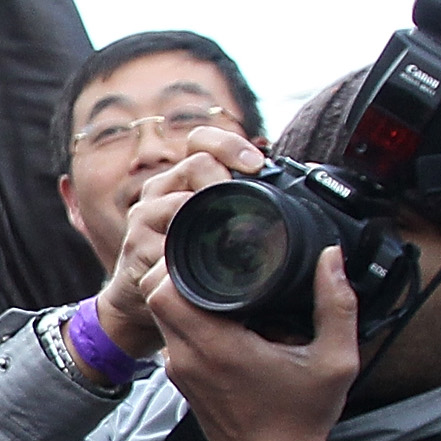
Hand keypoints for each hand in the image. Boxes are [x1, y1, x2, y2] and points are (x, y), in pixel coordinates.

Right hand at [94, 130, 264, 357]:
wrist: (144, 300)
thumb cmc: (190, 261)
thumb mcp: (216, 224)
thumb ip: (243, 202)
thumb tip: (304, 185)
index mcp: (182, 178)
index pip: (201, 140)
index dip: (229, 145)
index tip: (257, 165)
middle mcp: (160, 191)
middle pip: (196, 163)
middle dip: (228, 179)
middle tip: (252, 201)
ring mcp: (144, 218)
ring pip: (181, 200)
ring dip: (211, 212)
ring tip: (233, 231)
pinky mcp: (136, 249)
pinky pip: (166, 243)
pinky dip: (189, 249)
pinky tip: (208, 259)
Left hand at [153, 246, 358, 440]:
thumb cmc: (301, 419)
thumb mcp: (335, 360)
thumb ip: (337, 305)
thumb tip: (330, 258)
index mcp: (217, 347)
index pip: (165, 291)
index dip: (178, 264)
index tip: (209, 252)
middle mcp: (188, 357)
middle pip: (157, 297)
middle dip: (178, 272)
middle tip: (214, 261)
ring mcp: (179, 370)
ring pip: (162, 316)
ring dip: (182, 295)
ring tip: (220, 284)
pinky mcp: (181, 379)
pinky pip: (172, 336)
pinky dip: (187, 319)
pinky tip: (222, 315)